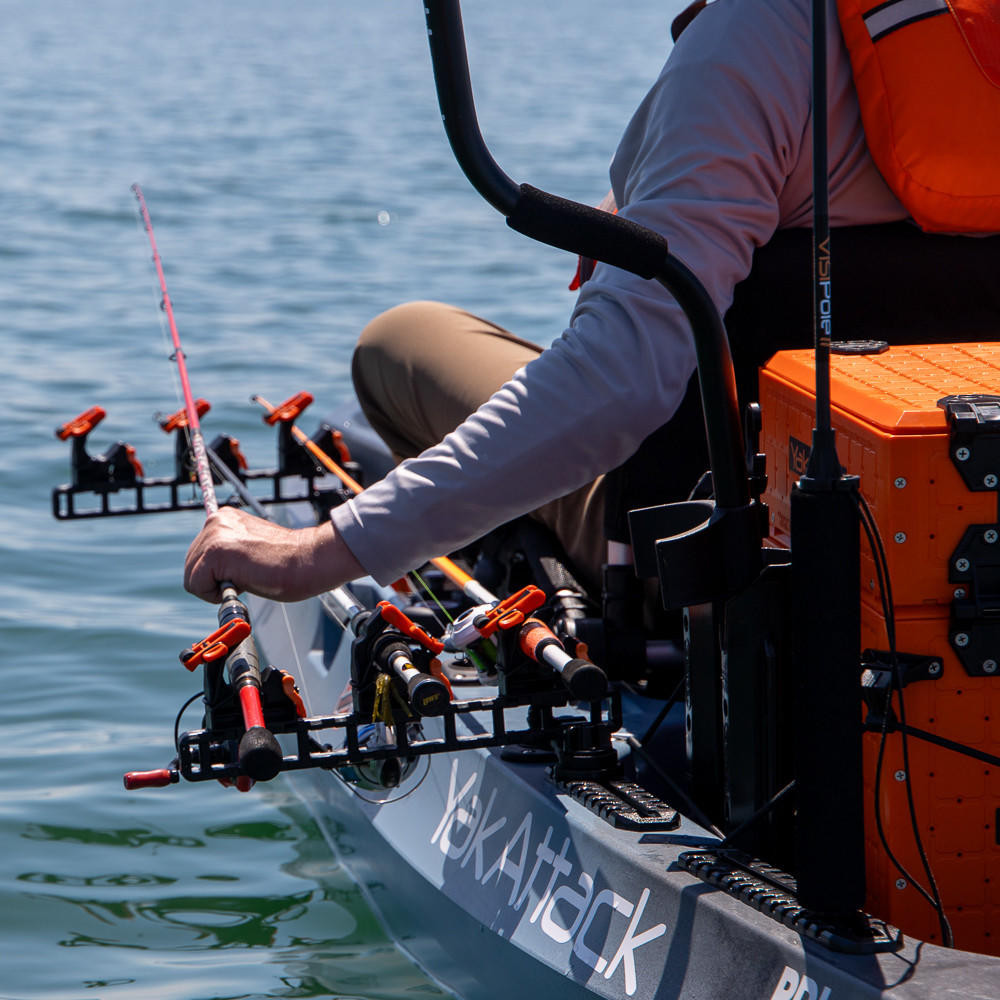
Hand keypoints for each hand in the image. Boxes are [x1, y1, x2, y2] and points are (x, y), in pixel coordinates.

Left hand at [183, 506, 362, 602]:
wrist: (309, 560)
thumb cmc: (288, 562)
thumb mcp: (250, 547)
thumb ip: (229, 552)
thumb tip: (213, 571)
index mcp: (224, 518)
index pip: (200, 554)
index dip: (217, 573)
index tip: (243, 572)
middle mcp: (216, 521)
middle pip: (191, 565)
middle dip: (213, 581)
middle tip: (246, 579)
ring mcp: (214, 536)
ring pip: (192, 577)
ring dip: (215, 588)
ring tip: (246, 580)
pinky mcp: (216, 553)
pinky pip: (196, 584)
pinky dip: (214, 594)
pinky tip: (241, 584)